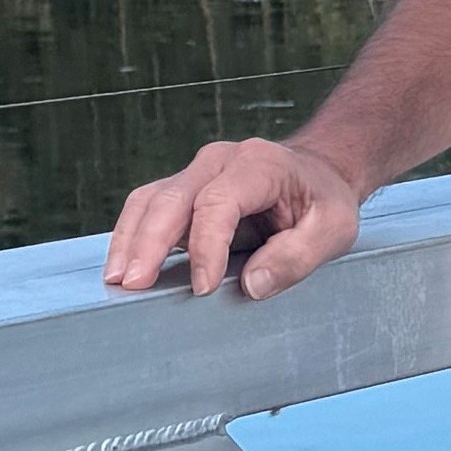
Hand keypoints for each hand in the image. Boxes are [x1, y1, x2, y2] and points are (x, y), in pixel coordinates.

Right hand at [102, 134, 362, 302]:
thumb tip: (250, 285)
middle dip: (148, 244)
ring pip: (149, 202)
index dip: (205, 246)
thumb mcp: (334, 229)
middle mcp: (218, 162)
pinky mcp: (183, 192)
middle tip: (133, 285)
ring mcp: (195, 174)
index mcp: (258, 164)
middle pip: (171, 199)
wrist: (318, 173)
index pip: (218, 202)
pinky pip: (148, 210)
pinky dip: (132, 239)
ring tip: (117, 281)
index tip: (203, 288)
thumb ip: (297, 257)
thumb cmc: (325, 202)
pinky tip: (123, 269)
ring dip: (129, 242)